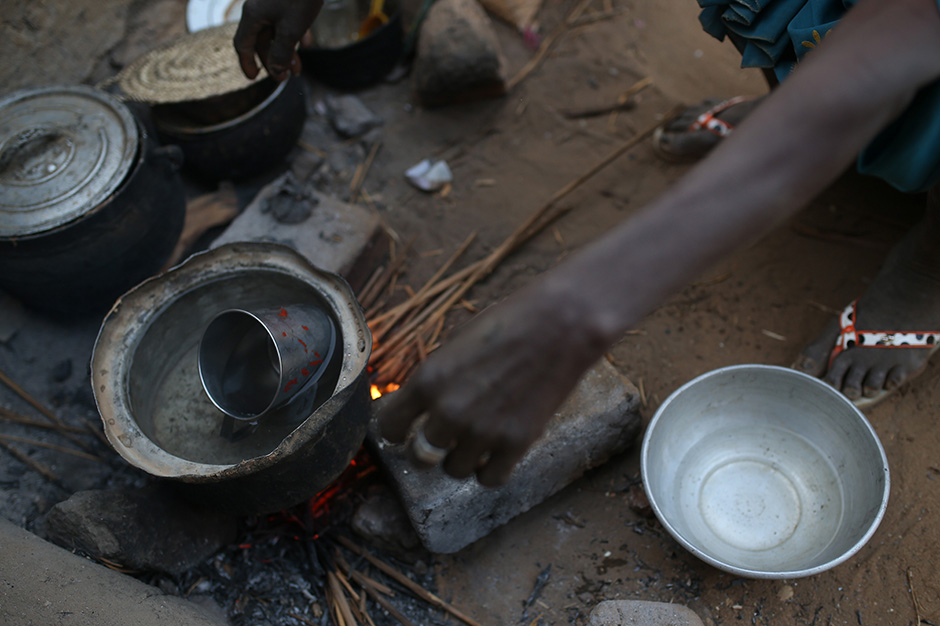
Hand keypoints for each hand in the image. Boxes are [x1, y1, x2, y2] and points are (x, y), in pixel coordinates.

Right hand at [234, 0, 321, 80]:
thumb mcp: (291, 29)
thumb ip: (282, 53)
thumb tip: (276, 73)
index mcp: (253, 15)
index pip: (243, 44)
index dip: (247, 62)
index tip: (254, 77)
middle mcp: (259, 8)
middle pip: (260, 40)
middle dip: (273, 61)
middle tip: (284, 78)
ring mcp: (273, 3)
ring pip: (275, 32)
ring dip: (286, 51)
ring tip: (298, 69)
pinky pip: (287, 21)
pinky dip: (295, 35)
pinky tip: (306, 45)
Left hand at [376, 285, 607, 486]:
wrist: (560, 324)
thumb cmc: (507, 324)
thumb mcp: (456, 343)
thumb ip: (435, 377)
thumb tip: (421, 403)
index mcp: (428, 380)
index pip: (390, 427)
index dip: (397, 430)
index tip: (406, 429)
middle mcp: (449, 411)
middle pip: (419, 456)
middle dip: (426, 449)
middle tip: (442, 438)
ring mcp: (483, 431)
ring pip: (453, 470)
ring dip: (460, 459)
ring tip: (475, 441)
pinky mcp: (516, 443)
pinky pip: (489, 479)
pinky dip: (489, 470)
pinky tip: (495, 454)